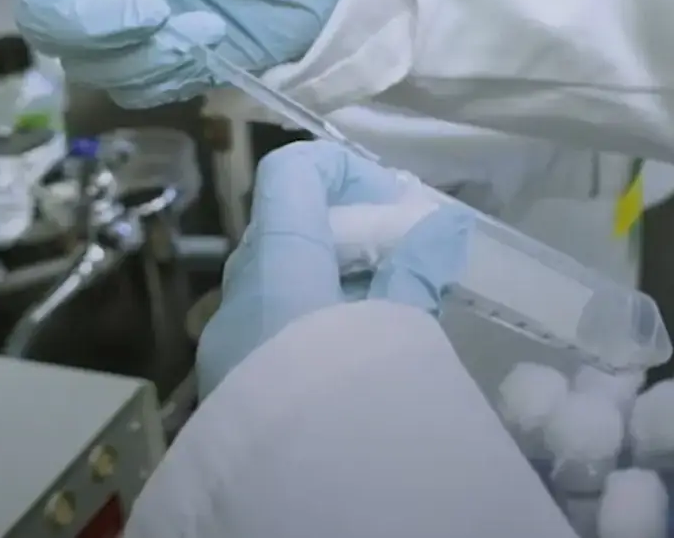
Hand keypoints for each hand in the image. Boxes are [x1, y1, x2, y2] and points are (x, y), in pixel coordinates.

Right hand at [0, 0, 366, 107]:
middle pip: (48, 17)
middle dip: (95, 21)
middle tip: (157, 11)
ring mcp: (136, 25)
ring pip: (87, 62)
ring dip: (143, 51)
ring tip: (202, 27)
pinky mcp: (167, 65)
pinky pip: (132, 88)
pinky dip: (167, 73)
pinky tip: (210, 46)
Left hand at [196, 141, 471, 396]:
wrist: (285, 513)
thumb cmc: (345, 404)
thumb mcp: (394, 336)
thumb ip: (415, 273)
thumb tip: (445, 226)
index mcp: (274, 266)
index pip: (290, 174)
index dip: (341, 169)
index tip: (394, 201)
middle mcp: (239, 294)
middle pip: (288, 226)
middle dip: (350, 228)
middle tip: (407, 253)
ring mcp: (227, 342)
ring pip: (281, 277)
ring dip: (336, 274)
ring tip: (396, 303)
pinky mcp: (229, 384)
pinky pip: (271, 324)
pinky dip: (315, 316)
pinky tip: (361, 347)